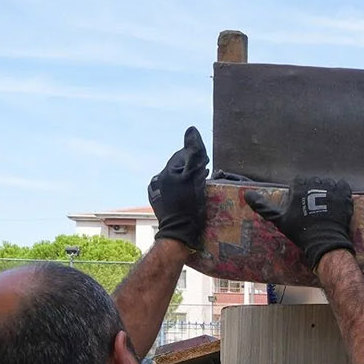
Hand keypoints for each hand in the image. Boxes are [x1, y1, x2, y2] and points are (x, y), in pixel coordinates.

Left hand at [146, 127, 209, 249]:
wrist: (179, 234)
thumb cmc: (189, 206)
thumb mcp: (195, 178)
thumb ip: (194, 154)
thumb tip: (191, 130)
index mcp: (166, 172)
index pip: (183, 156)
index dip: (197, 160)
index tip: (207, 167)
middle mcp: (158, 180)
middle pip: (179, 168)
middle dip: (191, 171)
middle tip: (204, 179)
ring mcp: (156, 193)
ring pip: (175, 180)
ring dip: (185, 181)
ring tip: (196, 190)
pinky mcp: (158, 204)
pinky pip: (171, 192)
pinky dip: (179, 192)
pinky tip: (187, 199)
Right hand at [247, 177, 355, 270]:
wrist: (325, 241)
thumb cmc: (300, 231)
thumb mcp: (279, 219)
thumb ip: (263, 206)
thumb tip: (246, 195)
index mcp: (299, 185)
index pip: (299, 183)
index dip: (301, 194)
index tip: (303, 206)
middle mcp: (315, 182)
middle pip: (314, 182)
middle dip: (314, 193)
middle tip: (315, 209)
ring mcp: (331, 187)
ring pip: (328, 184)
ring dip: (327, 192)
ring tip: (326, 208)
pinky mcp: (344, 194)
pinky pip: (343, 186)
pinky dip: (340, 193)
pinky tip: (336, 203)